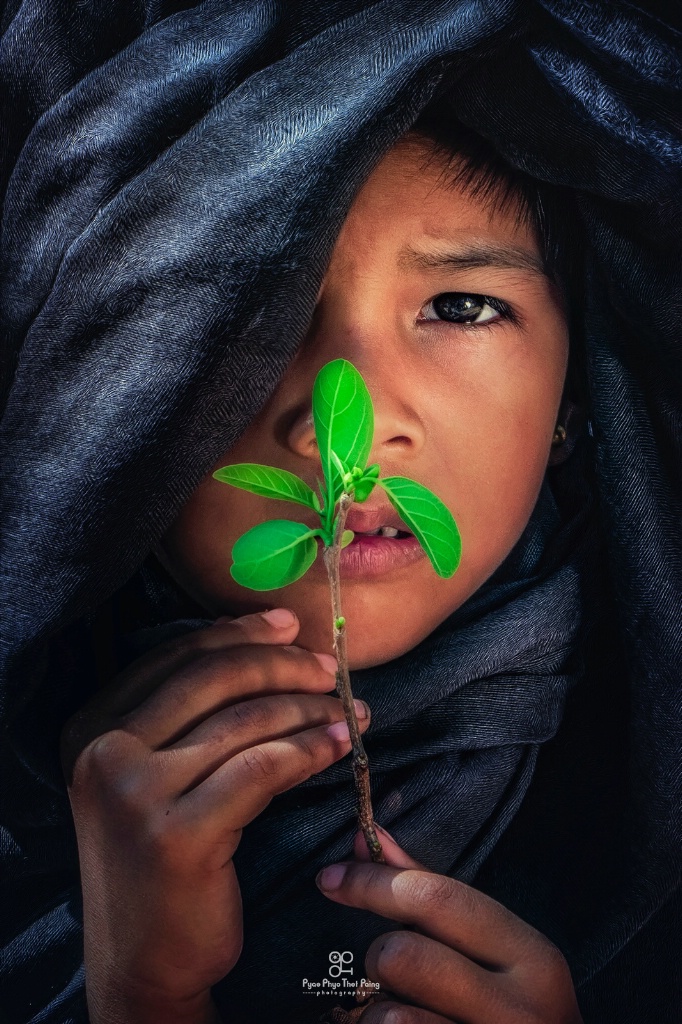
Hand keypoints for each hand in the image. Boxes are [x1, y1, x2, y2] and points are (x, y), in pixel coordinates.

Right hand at [60, 609, 368, 1023]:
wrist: (144, 957)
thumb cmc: (161, 854)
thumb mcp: (154, 775)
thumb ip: (190, 714)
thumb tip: (272, 640)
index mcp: (92, 726)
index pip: (178, 656)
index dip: (241, 635)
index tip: (291, 627)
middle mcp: (103, 752)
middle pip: (214, 679)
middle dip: (284, 667)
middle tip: (332, 673)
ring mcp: (136, 794)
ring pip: (246, 722)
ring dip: (309, 710)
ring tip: (350, 713)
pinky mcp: (179, 835)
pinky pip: (264, 769)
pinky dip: (310, 751)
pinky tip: (340, 747)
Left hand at [315, 828, 582, 1023]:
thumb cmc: (515, 1005)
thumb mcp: (492, 949)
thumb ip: (430, 891)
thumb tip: (372, 838)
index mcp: (532, 956)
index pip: (438, 900)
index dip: (374, 884)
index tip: (331, 878)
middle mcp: (519, 1008)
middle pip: (405, 956)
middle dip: (380, 955)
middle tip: (388, 969)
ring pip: (390, 1016)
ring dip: (378, 1011)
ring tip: (401, 1012)